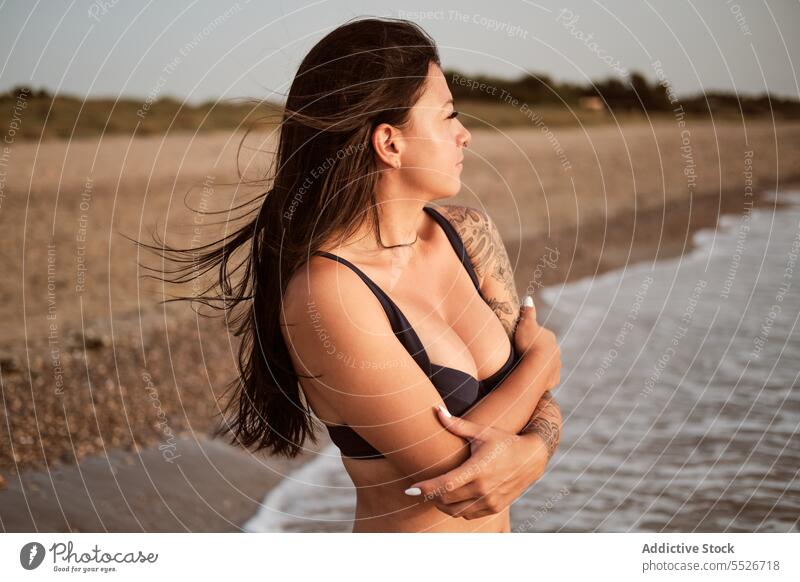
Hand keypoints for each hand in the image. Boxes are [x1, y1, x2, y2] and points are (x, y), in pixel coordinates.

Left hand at [404, 405, 548, 519]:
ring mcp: (490, 501)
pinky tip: (453, 498)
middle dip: (430, 496)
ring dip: (442, 505)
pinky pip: (468, 514)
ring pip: (455, 511)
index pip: (445, 485)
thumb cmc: (503, 441)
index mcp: (478, 470)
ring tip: (435, 493)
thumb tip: (436, 410)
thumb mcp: (482, 431)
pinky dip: (457, 509)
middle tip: (420, 488)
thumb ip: (457, 425)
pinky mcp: (495, 508)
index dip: (426, 489)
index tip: (410, 489)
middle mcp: (484, 489)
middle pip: (446, 500)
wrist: (531, 458)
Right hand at [514, 296, 560, 388]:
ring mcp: (556, 365)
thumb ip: (527, 312)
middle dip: (537, 351)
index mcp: (550, 337)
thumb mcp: (525, 324)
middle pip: (546, 349)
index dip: (531, 337)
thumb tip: (528, 298)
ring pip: (548, 364)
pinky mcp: (553, 379)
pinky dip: (541, 377)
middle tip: (523, 355)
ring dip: (540, 365)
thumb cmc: (529, 344)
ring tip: (527, 368)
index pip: (541, 335)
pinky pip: (547, 377)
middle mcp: (556, 351)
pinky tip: (532, 379)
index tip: (521, 341)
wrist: (536, 367)